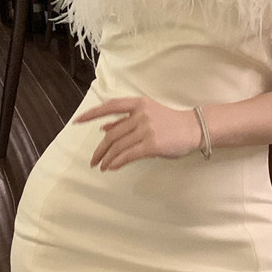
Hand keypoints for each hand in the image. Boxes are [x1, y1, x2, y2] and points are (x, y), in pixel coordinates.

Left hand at [74, 97, 201, 170]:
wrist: (194, 129)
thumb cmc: (170, 122)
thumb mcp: (148, 115)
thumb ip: (126, 120)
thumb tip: (103, 127)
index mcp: (139, 103)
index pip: (110, 106)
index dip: (92, 114)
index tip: (77, 121)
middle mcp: (141, 114)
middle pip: (112, 134)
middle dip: (100, 149)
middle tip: (93, 160)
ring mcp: (146, 129)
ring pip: (118, 146)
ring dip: (107, 158)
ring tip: (102, 167)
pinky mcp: (152, 144)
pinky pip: (128, 155)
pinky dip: (117, 162)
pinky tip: (112, 167)